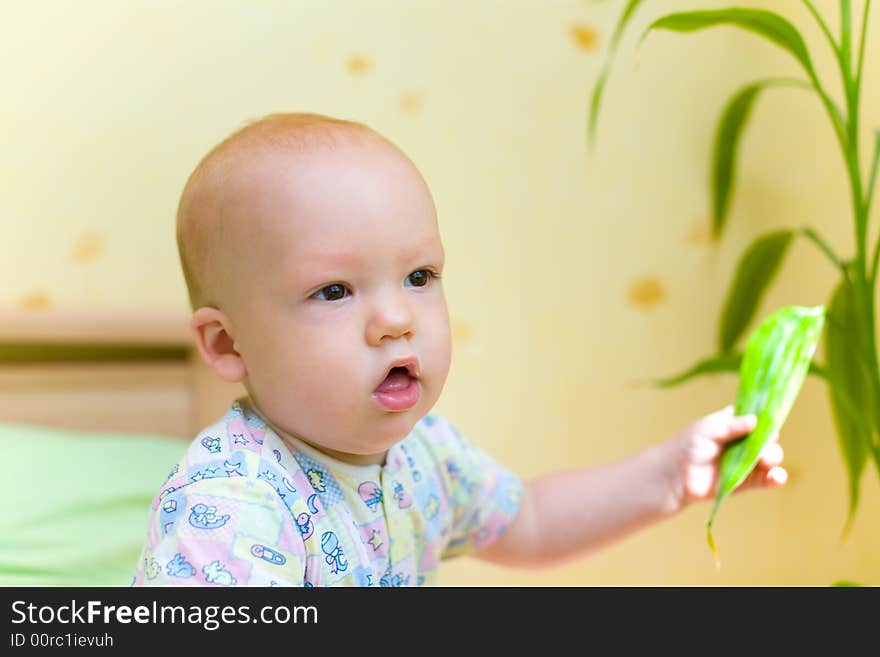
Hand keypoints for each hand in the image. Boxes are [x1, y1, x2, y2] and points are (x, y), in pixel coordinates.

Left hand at [662, 404, 786, 511]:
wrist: (674, 475)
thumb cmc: (688, 445)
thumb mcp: (708, 429)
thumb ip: (731, 425)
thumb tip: (755, 420)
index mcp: (734, 424)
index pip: (757, 418)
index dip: (766, 419)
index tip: (770, 420)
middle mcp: (743, 442)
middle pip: (766, 440)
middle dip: (769, 443)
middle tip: (763, 447)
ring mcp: (745, 462)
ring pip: (769, 459)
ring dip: (773, 460)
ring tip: (767, 462)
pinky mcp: (746, 482)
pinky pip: (765, 480)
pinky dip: (774, 478)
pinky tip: (776, 477)